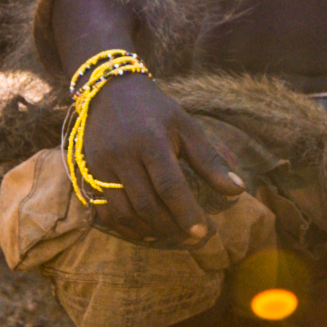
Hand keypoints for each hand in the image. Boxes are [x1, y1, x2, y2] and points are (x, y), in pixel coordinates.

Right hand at [75, 70, 245, 245]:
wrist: (110, 90)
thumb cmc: (156, 110)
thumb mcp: (186, 126)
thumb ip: (210, 160)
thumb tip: (238, 190)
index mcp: (151, 140)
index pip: (170, 185)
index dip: (187, 212)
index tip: (204, 232)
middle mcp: (123, 154)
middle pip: (147, 204)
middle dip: (172, 227)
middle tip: (192, 236)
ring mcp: (102, 165)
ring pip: (125, 213)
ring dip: (150, 231)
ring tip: (171, 233)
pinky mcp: (89, 173)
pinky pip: (105, 212)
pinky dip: (126, 227)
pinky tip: (145, 230)